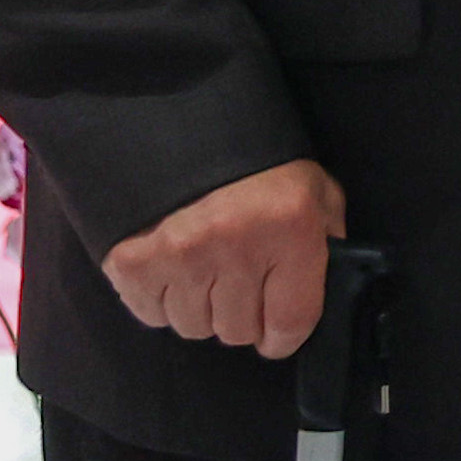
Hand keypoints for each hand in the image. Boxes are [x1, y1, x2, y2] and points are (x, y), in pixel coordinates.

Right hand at [104, 158, 345, 358]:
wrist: (184, 123)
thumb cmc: (261, 164)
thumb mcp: (315, 191)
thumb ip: (327, 240)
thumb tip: (324, 292)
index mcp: (289, 231)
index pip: (291, 322)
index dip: (285, 338)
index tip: (278, 334)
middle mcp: (235, 250)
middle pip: (238, 331)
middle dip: (244, 316)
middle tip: (241, 283)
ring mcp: (180, 258)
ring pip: (195, 327)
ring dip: (203, 309)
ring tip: (206, 270)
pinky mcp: (133, 263)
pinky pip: (152, 315)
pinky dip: (163, 301)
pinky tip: (174, 269)